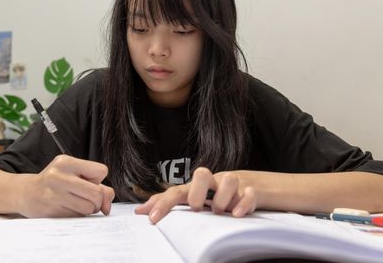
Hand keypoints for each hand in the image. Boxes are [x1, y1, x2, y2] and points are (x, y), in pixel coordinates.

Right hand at [16, 155, 114, 217]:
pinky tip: (66, 208)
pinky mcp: (51, 211)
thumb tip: (107, 205)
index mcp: (66, 162)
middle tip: (86, 198)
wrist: (25, 193)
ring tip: (76, 203)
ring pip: (89, 208)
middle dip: (97, 199)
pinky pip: (77, 218)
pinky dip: (77, 215)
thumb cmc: (54, 182)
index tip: (87, 180)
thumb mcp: (73, 173)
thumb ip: (96, 184)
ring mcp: (54, 195)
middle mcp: (59, 176)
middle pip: (97, 193)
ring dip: (88, 209)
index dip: (98, 179)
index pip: (101, 171)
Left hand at [134, 167, 256, 222]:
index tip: (153, 219)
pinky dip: (244, 202)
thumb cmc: (216, 195)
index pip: (176, 191)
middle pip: (201, 173)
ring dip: (222, 198)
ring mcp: (233, 185)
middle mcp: (214, 182)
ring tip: (221, 212)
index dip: (163, 203)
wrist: (253, 186)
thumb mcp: (194, 200)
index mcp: (196, 187)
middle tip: (197, 209)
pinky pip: (249, 193)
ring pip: (229, 179)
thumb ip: (168, 204)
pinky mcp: (253, 191)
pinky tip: (237, 214)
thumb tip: (140, 210)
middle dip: (196, 193)